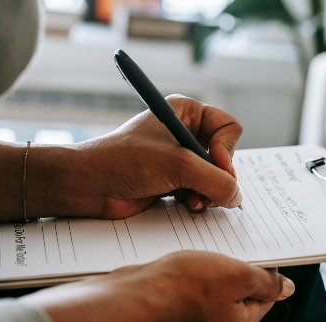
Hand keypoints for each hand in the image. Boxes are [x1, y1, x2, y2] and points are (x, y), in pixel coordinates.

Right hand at [20, 251, 295, 321]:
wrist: (132, 297)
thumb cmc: (182, 287)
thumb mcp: (237, 275)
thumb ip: (266, 282)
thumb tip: (286, 288)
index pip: (267, 296)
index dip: (266, 271)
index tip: (260, 252)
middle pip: (240, 294)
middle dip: (236, 270)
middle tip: (229, 249)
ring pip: (214, 292)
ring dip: (212, 271)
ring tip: (203, 254)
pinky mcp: (173, 314)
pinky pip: (190, 293)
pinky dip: (190, 277)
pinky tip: (183, 265)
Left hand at [32, 95, 242, 218]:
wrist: (88, 185)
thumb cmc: (124, 161)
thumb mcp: (178, 165)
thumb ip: (215, 180)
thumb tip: (236, 197)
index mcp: (186, 112)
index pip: (229, 128)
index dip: (226, 150)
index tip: (214, 166)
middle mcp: (185, 132)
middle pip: (225, 156)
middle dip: (218, 177)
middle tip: (206, 191)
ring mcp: (180, 158)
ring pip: (215, 177)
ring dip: (208, 192)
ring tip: (193, 201)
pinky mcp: (173, 181)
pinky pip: (202, 191)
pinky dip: (199, 200)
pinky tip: (186, 205)